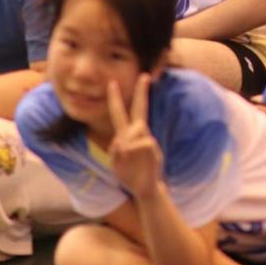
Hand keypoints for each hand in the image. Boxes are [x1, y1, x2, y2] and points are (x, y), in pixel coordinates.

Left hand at [107, 74, 162, 199]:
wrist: (144, 189)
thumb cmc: (130, 175)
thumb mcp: (116, 163)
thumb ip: (116, 151)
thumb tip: (120, 142)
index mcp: (126, 135)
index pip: (121, 113)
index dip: (117, 99)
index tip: (113, 83)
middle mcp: (138, 134)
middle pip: (139, 109)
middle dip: (141, 93)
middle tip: (145, 75)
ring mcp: (146, 140)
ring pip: (134, 131)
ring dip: (127, 145)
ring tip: (129, 160)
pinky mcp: (152, 148)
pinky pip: (140, 144)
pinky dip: (133, 152)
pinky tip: (135, 161)